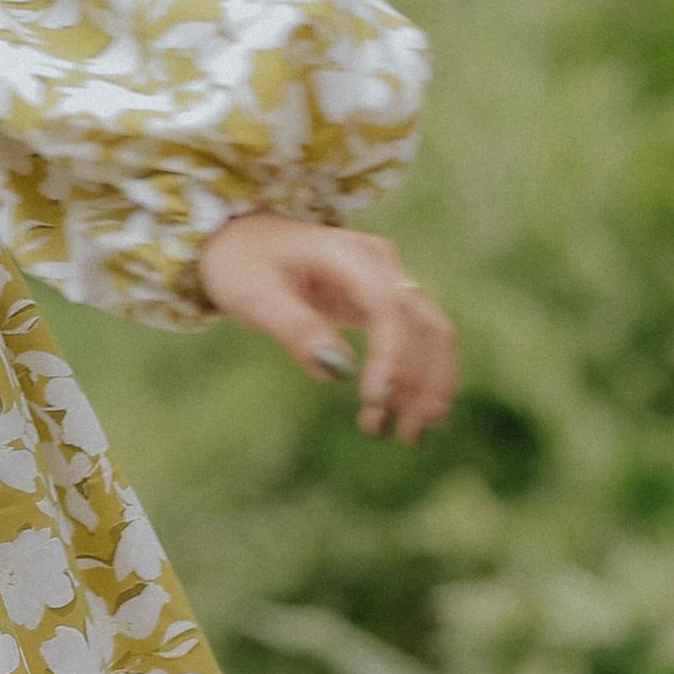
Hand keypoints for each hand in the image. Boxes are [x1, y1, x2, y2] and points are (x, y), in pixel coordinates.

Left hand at [198, 212, 457, 439]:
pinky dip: (419, 377)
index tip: (376, 401)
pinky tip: (407, 413)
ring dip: (428, 384)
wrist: (243, 239)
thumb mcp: (254, 295)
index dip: (391, 356)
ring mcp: (387, 280)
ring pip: (431, 333)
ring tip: (408, 433)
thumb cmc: (243, 264)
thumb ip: (295, 328)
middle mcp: (379, 263)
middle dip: (421, 381)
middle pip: (423, 323)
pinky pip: (417, 339)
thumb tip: (340, 370)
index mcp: (347, 253)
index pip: (387, 307)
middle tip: (403, 434)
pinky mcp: (385, 302)